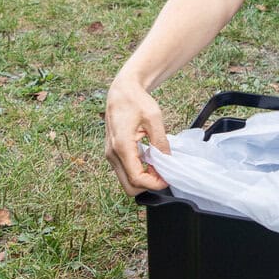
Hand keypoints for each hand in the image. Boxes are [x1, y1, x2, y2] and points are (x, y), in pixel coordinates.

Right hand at [104, 79, 170, 195]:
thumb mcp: (154, 118)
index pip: (136, 178)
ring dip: (144, 179)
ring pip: (126, 181)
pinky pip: (125, 171)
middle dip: (148, 185)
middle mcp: (112, 153)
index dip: (154, 183)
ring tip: (159, 165)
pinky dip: (138, 171)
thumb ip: (160, 142)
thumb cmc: (137, 101)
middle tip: (163, 173)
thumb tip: (168, 161)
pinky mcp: (113, 153)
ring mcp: (110, 154)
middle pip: (129, 186)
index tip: (168, 178)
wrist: (122, 92)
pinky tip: (150, 160)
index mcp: (121, 145)